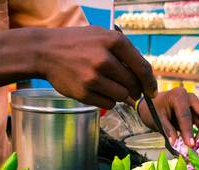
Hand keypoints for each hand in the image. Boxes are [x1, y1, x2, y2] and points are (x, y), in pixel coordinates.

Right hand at [37, 26, 157, 108]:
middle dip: (135, 90)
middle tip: (130, 89)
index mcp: (113, 42)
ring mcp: (93, 77)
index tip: (152, 92)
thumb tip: (143, 80)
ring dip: (120, 95)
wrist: (46, 51)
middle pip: (133, 85)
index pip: (143, 68)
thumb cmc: (78, 44)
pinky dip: (108, 101)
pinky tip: (98, 91)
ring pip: (122, 96)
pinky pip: (108, 104)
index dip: (150, 83)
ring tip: (109, 86)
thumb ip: (124, 54)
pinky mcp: (84, 92)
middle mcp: (104, 59)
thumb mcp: (102, 36)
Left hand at [137, 87, 198, 146]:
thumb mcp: (157, 119)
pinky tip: (196, 140)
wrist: (153, 105)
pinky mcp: (198, 111)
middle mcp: (190, 97)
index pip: (186, 116)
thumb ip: (167, 130)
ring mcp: (196, 103)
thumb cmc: (154, 110)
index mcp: (178, 96)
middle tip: (198, 144)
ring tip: (197, 144)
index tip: (190, 145)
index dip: (188, 131)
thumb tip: (175, 143)